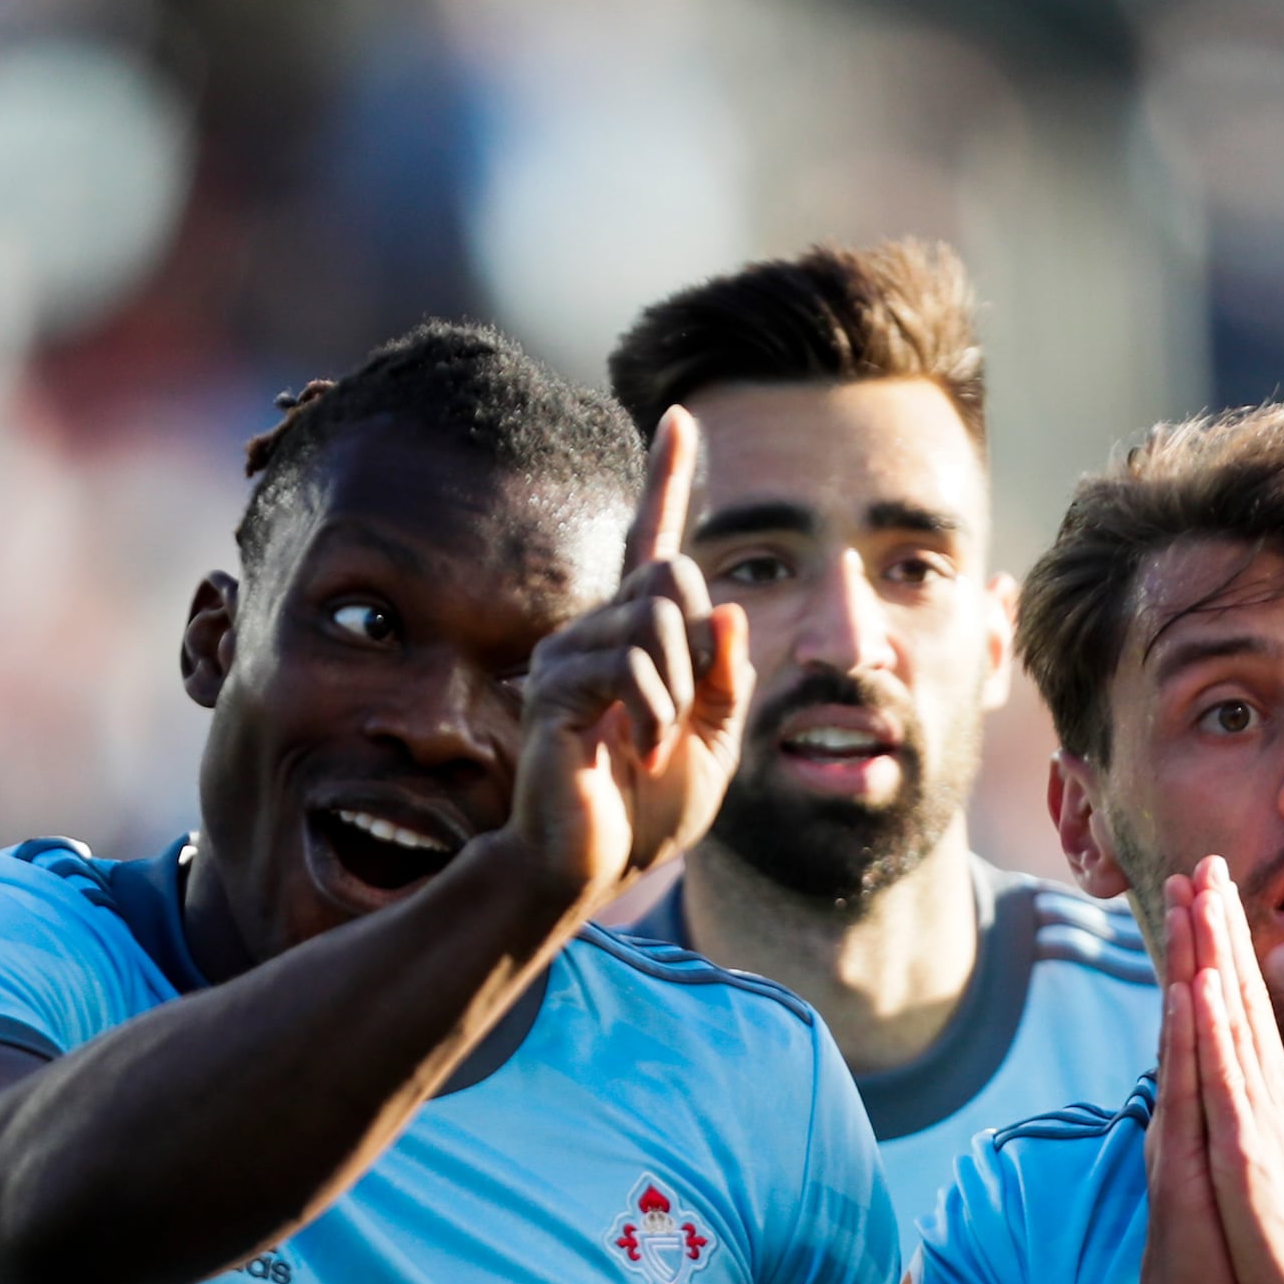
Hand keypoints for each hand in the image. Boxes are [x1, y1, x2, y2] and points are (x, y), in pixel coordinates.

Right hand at [509, 407, 752, 915]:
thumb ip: (729, 679)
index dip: (667, 478)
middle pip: (674, 575)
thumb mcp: (716, 743)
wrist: (589, 865)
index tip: (680, 418)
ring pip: (657, 620)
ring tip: (652, 745)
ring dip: (678, 694)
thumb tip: (731, 610)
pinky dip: (653, 713)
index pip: (653, 540)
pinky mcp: (552, 685)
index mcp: (638, 634)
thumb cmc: (646, 809)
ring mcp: (568, 653)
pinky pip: (629, 666)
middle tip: (680, 719)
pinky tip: (632, 749)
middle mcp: (596, 629)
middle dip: (701, 650)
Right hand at [1129, 927, 1256, 1283]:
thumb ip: (1280, 1118)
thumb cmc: (1239, 1258)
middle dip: (1200, 933)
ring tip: (1187, 900)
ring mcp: (1189, 1130)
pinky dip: (1189, 1035)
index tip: (1225, 894)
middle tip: (1198, 864)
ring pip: (1189, 1030)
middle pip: (1199, 1005)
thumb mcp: (1274, 1174)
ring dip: (1188, 961)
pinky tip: (1189, 989)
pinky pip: (1190, 1086)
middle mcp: (1197, 1107)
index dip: (1225, 952)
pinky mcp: (1190, 1161)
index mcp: (1223, 1106)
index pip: (1224, 1015)